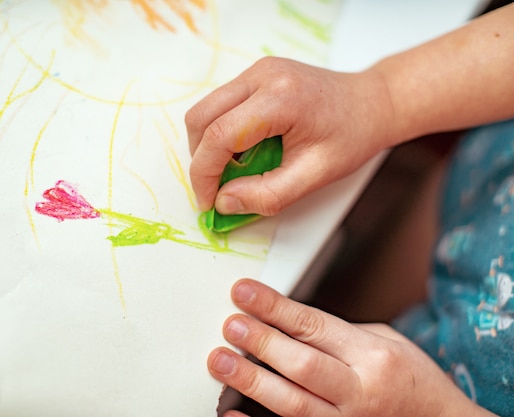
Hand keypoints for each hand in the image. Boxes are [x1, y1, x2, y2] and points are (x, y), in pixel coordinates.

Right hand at [185, 57, 393, 214]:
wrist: (371, 103)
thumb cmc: (351, 136)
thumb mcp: (314, 176)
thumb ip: (267, 194)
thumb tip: (224, 202)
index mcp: (280, 99)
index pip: (219, 135)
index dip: (204, 174)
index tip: (208, 202)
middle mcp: (262, 75)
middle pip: (201, 117)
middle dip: (200, 160)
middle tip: (215, 189)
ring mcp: (257, 70)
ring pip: (206, 110)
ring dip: (208, 146)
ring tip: (231, 171)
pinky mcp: (256, 74)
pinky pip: (221, 105)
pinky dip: (220, 133)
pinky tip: (241, 152)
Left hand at [208, 279, 491, 416]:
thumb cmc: (413, 382)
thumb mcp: (386, 342)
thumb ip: (338, 333)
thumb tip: (286, 320)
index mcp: (373, 356)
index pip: (313, 325)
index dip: (274, 307)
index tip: (244, 293)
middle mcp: (360, 391)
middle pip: (301, 363)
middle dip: (260, 342)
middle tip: (229, 324)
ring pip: (292, 403)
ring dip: (251, 381)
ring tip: (220, 361)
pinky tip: (232, 413)